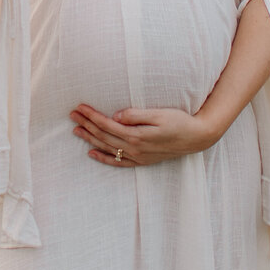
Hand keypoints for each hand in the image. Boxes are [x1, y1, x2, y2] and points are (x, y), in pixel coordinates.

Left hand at [70, 102, 216, 165]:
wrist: (197, 138)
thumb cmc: (179, 121)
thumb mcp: (159, 114)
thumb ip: (136, 115)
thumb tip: (115, 116)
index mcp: (136, 136)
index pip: (107, 125)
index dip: (91, 116)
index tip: (79, 107)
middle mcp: (134, 149)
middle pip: (104, 136)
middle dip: (86, 125)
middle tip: (72, 115)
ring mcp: (138, 156)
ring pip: (107, 148)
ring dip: (90, 139)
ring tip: (76, 130)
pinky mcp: (142, 160)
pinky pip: (118, 162)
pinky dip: (103, 158)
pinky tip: (92, 154)